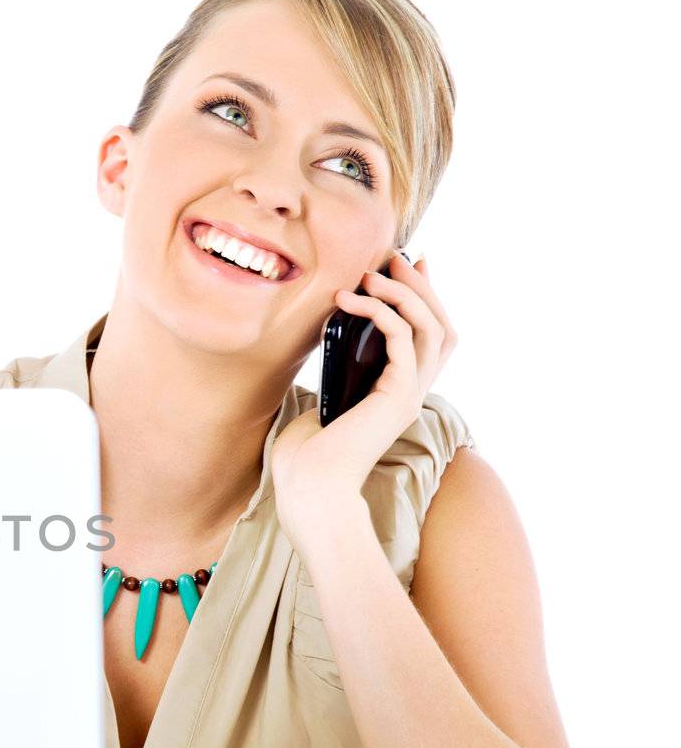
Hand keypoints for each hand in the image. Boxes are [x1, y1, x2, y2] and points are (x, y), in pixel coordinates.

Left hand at [270, 253, 457, 549]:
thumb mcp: (320, 405)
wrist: (308, 490)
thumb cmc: (305, 458)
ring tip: (372, 273)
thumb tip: (321, 346)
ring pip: (433, 329)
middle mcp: (412, 394)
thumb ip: (332, 378)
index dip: (425, 300)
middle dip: (422, 287)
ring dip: (406, 294)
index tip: (408, 266)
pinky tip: (353, 301)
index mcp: (398, 395)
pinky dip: (383, 313)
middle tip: (398, 257)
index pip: (429, 339)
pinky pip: (405, 340)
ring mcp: (408, 397)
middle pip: (441, 327)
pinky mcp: (397, 397)